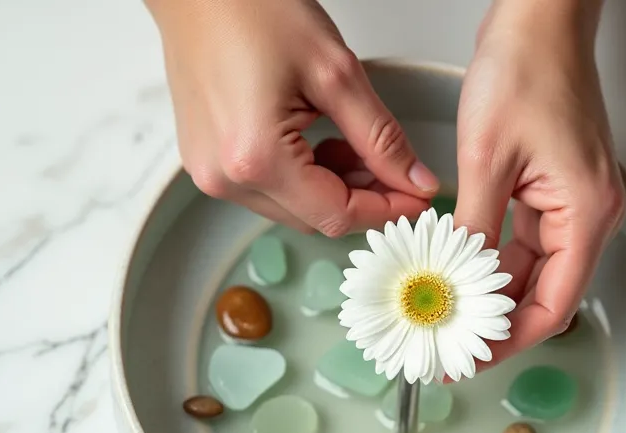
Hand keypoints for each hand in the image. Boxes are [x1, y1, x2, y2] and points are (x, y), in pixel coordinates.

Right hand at [145, 0, 439, 235]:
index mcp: (256, 159)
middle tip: (399, 171)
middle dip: (364, 200)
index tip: (419, 197)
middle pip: (315, 218)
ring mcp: (210, 173)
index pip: (338, 214)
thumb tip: (414, 180)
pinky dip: (304, 177)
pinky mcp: (206, 162)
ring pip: (293, 207)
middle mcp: (225, 177)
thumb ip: (380, 135)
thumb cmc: (251, 10)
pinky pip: (267, 189)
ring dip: (334, 188)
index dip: (387, 210)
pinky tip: (323, 145)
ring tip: (361, 148)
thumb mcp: (334, 71)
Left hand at [454, 0, 625, 367]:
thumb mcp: (487, 158)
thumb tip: (453, 283)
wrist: (540, 20)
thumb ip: (473, 229)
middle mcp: (588, 215)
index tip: (469, 357)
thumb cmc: (528, 70)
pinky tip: (456, 270)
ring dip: (490, 292)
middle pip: (544, 294)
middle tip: (447, 342)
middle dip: (495, 322)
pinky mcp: (554, 188)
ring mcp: (572, 202)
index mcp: (586, 214)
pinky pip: (524, 240)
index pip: (552, 306)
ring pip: (531, 269)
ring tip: (444, 313)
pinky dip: (492, 259)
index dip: (510, 341)